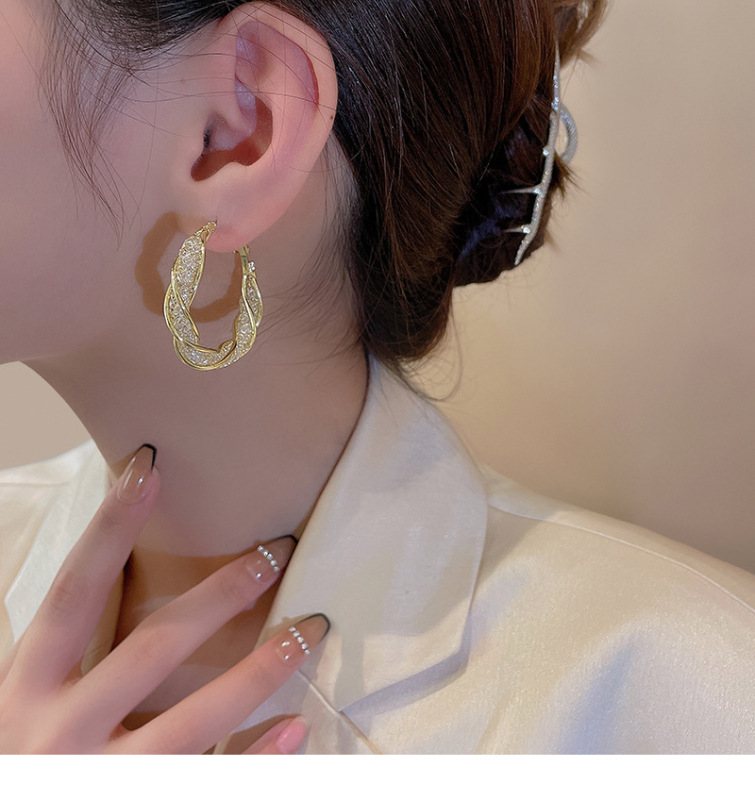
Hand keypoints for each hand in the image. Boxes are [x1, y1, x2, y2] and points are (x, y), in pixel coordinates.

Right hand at [0, 445, 326, 753]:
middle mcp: (58, 733)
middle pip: (153, 647)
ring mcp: (98, 780)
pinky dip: (255, 759)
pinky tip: (296, 726)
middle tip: (276, 551)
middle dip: (220, 594)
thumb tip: (101, 567)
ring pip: (194, 718)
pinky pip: (207, 783)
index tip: (149, 469)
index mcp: (25, 691)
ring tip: (309, 629)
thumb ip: (56, 656)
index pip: (74, 593)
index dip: (109, 528)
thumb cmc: (17, 763)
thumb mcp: (17, 704)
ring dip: (258, 670)